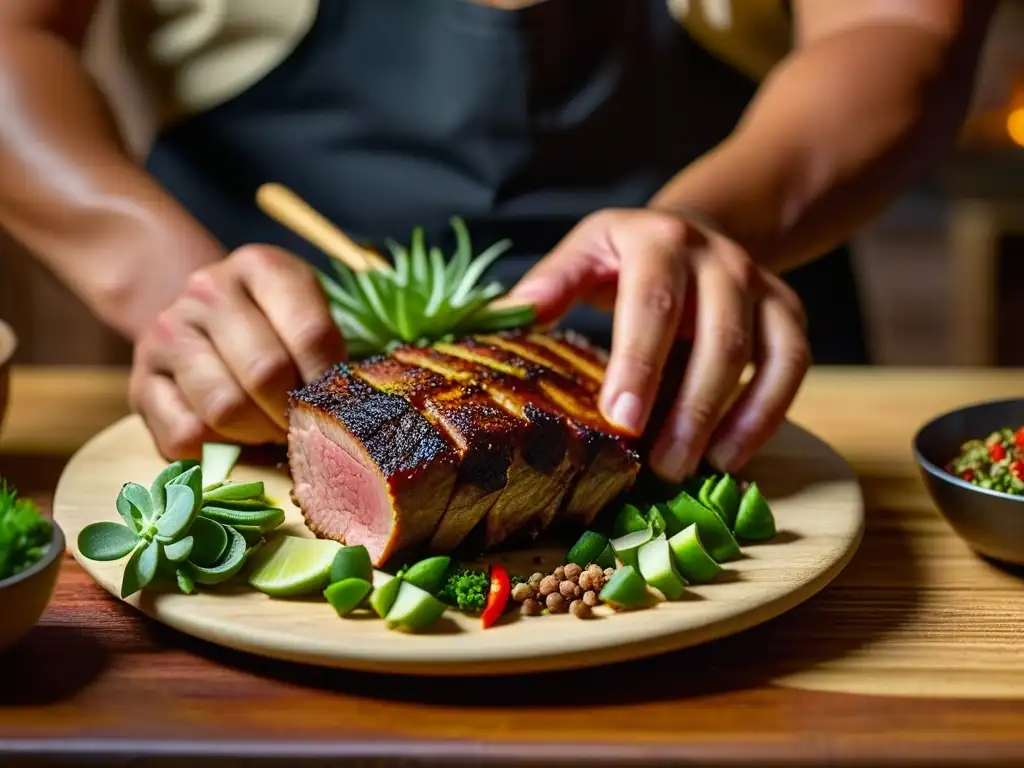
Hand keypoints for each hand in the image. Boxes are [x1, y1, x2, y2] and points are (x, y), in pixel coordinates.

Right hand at [129, 245, 346, 458]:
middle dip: (294, 413)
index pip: (310, 333)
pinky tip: (233, 436)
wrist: (197, 317)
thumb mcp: (305, 314)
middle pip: (266, 372)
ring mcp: (168, 334)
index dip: (330, 382)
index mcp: (261, 267)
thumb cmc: (271, 326)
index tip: (337, 404)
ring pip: (224, 408)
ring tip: (272, 430)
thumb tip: (347, 410)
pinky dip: (217, 449)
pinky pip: (186, 435)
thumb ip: (327, 349)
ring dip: (258, 433)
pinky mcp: (141, 383)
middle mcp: (208, 291)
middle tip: (305, 426)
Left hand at [502, 208, 810, 480]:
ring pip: (762, 354)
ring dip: (728, 419)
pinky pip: (791, 365)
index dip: (640, 362)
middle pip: (716, 334)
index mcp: (657, 242)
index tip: (620, 419)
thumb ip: (553, 283)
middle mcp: (717, 258)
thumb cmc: (627, 256)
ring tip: (691, 470)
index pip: (651, 301)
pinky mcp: (787, 311)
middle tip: (659, 467)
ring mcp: (759, 284)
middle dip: (689, 405)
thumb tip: (507, 316)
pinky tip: (731, 456)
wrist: (693, 231)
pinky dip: (766, 414)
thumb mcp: (587, 251)